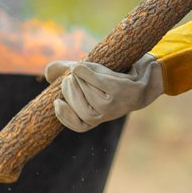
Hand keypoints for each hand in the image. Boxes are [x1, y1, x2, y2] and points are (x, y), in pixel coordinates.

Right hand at [44, 54, 163, 131]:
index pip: (79, 126)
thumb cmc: (112, 77)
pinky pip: (98, 82)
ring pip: (88, 94)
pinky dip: (86, 72)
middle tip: (69, 78)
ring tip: (80, 70)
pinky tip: (81, 66)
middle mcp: (107, 114)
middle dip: (70, 92)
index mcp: (97, 115)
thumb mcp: (87, 77)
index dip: (65, 116)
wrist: (143, 74)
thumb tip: (48, 73)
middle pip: (82, 110)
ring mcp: (115, 104)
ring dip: (80, 80)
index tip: (57, 102)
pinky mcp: (121, 90)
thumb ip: (67, 74)